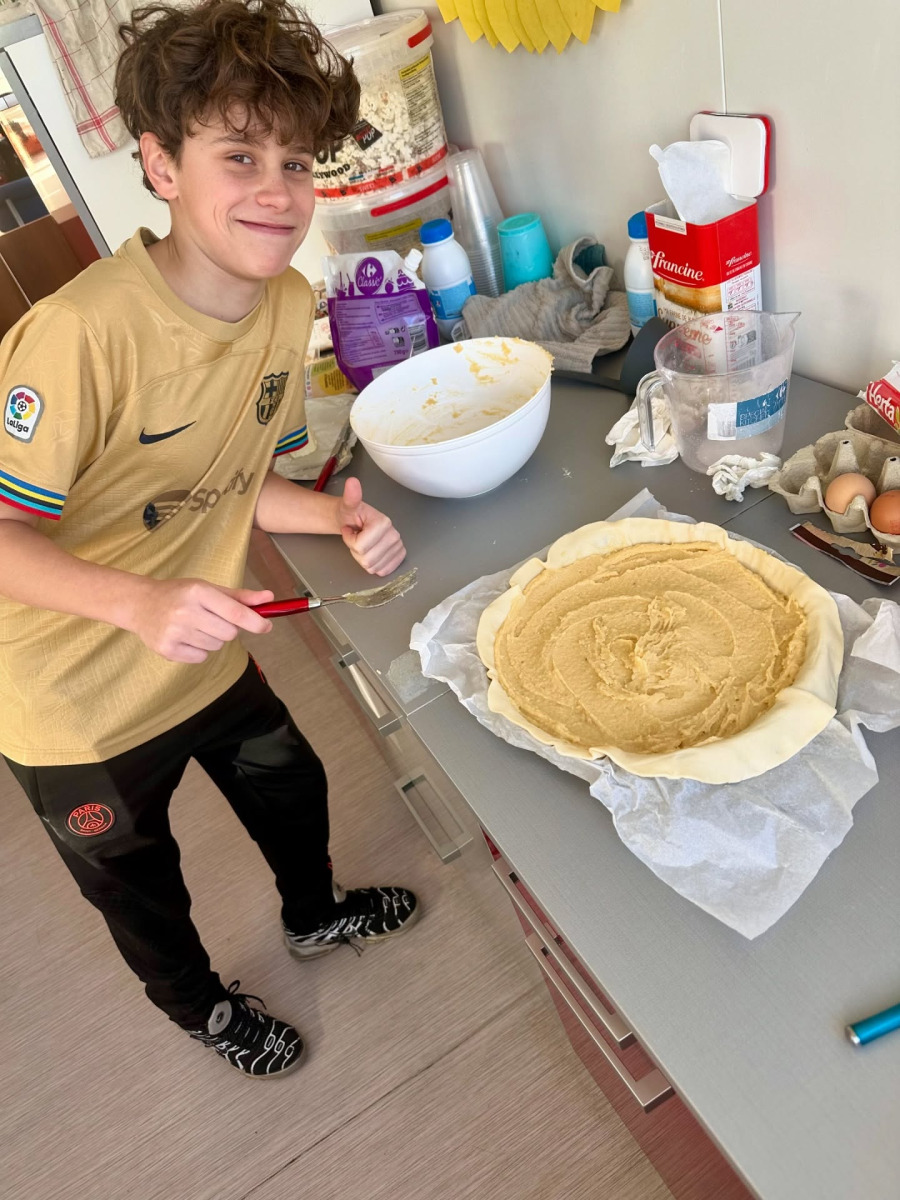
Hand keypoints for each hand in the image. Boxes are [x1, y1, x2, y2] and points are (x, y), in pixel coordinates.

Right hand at [127, 578, 274, 663]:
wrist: (140, 604)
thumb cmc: (179, 594)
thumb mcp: (207, 588)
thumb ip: (239, 597)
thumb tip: (269, 599)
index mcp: (198, 592)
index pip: (235, 613)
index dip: (256, 622)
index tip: (267, 626)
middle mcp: (185, 612)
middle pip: (229, 633)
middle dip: (228, 629)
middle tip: (213, 620)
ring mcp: (174, 632)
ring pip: (215, 646)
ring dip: (213, 639)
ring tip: (195, 626)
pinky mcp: (167, 649)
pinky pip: (201, 657)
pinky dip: (199, 650)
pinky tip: (186, 637)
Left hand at [337, 477, 405, 576]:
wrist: (355, 521)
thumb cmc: (351, 514)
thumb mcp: (347, 505)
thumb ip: (351, 497)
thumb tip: (352, 482)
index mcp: (384, 523)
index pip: (360, 546)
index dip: (350, 541)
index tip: (351, 530)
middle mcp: (395, 535)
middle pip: (368, 560)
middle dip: (356, 551)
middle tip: (357, 537)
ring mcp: (398, 546)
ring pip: (373, 567)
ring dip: (363, 558)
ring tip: (363, 544)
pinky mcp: (399, 556)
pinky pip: (383, 571)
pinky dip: (373, 565)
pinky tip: (371, 552)